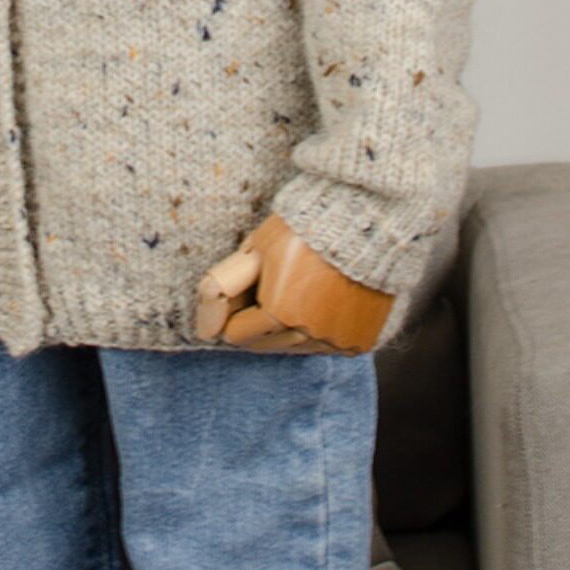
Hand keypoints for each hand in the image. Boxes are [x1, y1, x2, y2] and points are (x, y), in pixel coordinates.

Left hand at [195, 213, 392, 353]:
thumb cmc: (302, 230)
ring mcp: (337, 340)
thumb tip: (204, 331)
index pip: (235, 334)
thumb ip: (223, 289)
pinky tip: (323, 299)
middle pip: (264, 343)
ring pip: (294, 347)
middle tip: (271, 285)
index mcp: (279, 313)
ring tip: (297, 289)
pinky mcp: (359, 341)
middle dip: (258, 322)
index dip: (234, 310)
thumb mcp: (255, 249)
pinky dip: (319, 330)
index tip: (247, 286)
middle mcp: (309, 334)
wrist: (365, 222)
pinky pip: (325, 346)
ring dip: (287, 328)